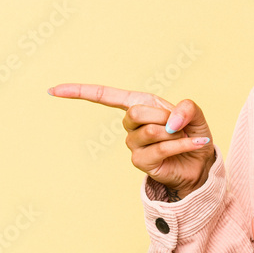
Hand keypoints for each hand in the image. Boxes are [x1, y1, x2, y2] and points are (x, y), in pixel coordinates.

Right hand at [47, 83, 215, 198]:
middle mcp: (131, 124)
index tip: (53, 90)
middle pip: (134, 113)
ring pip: (149, 132)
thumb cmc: (192, 132)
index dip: (79, 92)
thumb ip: (186, 107)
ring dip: (174, 133)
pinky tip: (194, 144)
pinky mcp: (141, 162)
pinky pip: (159, 149)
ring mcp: (133, 145)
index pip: (104, 96)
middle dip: (161, 116)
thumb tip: (171, 121)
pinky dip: (180, 145)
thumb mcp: (194, 114)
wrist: (200, 161)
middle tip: (177, 123)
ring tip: (183, 136)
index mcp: (139, 103)